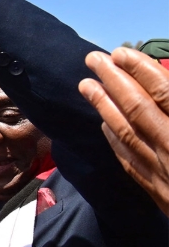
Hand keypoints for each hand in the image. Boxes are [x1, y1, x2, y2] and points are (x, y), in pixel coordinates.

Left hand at [80, 47, 168, 215]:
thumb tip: (167, 87)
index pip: (165, 94)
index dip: (142, 71)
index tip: (122, 52)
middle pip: (139, 110)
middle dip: (114, 82)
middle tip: (92, 59)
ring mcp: (166, 174)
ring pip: (127, 135)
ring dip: (104, 108)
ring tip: (85, 86)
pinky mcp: (160, 194)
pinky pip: (130, 163)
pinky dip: (115, 141)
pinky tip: (104, 126)